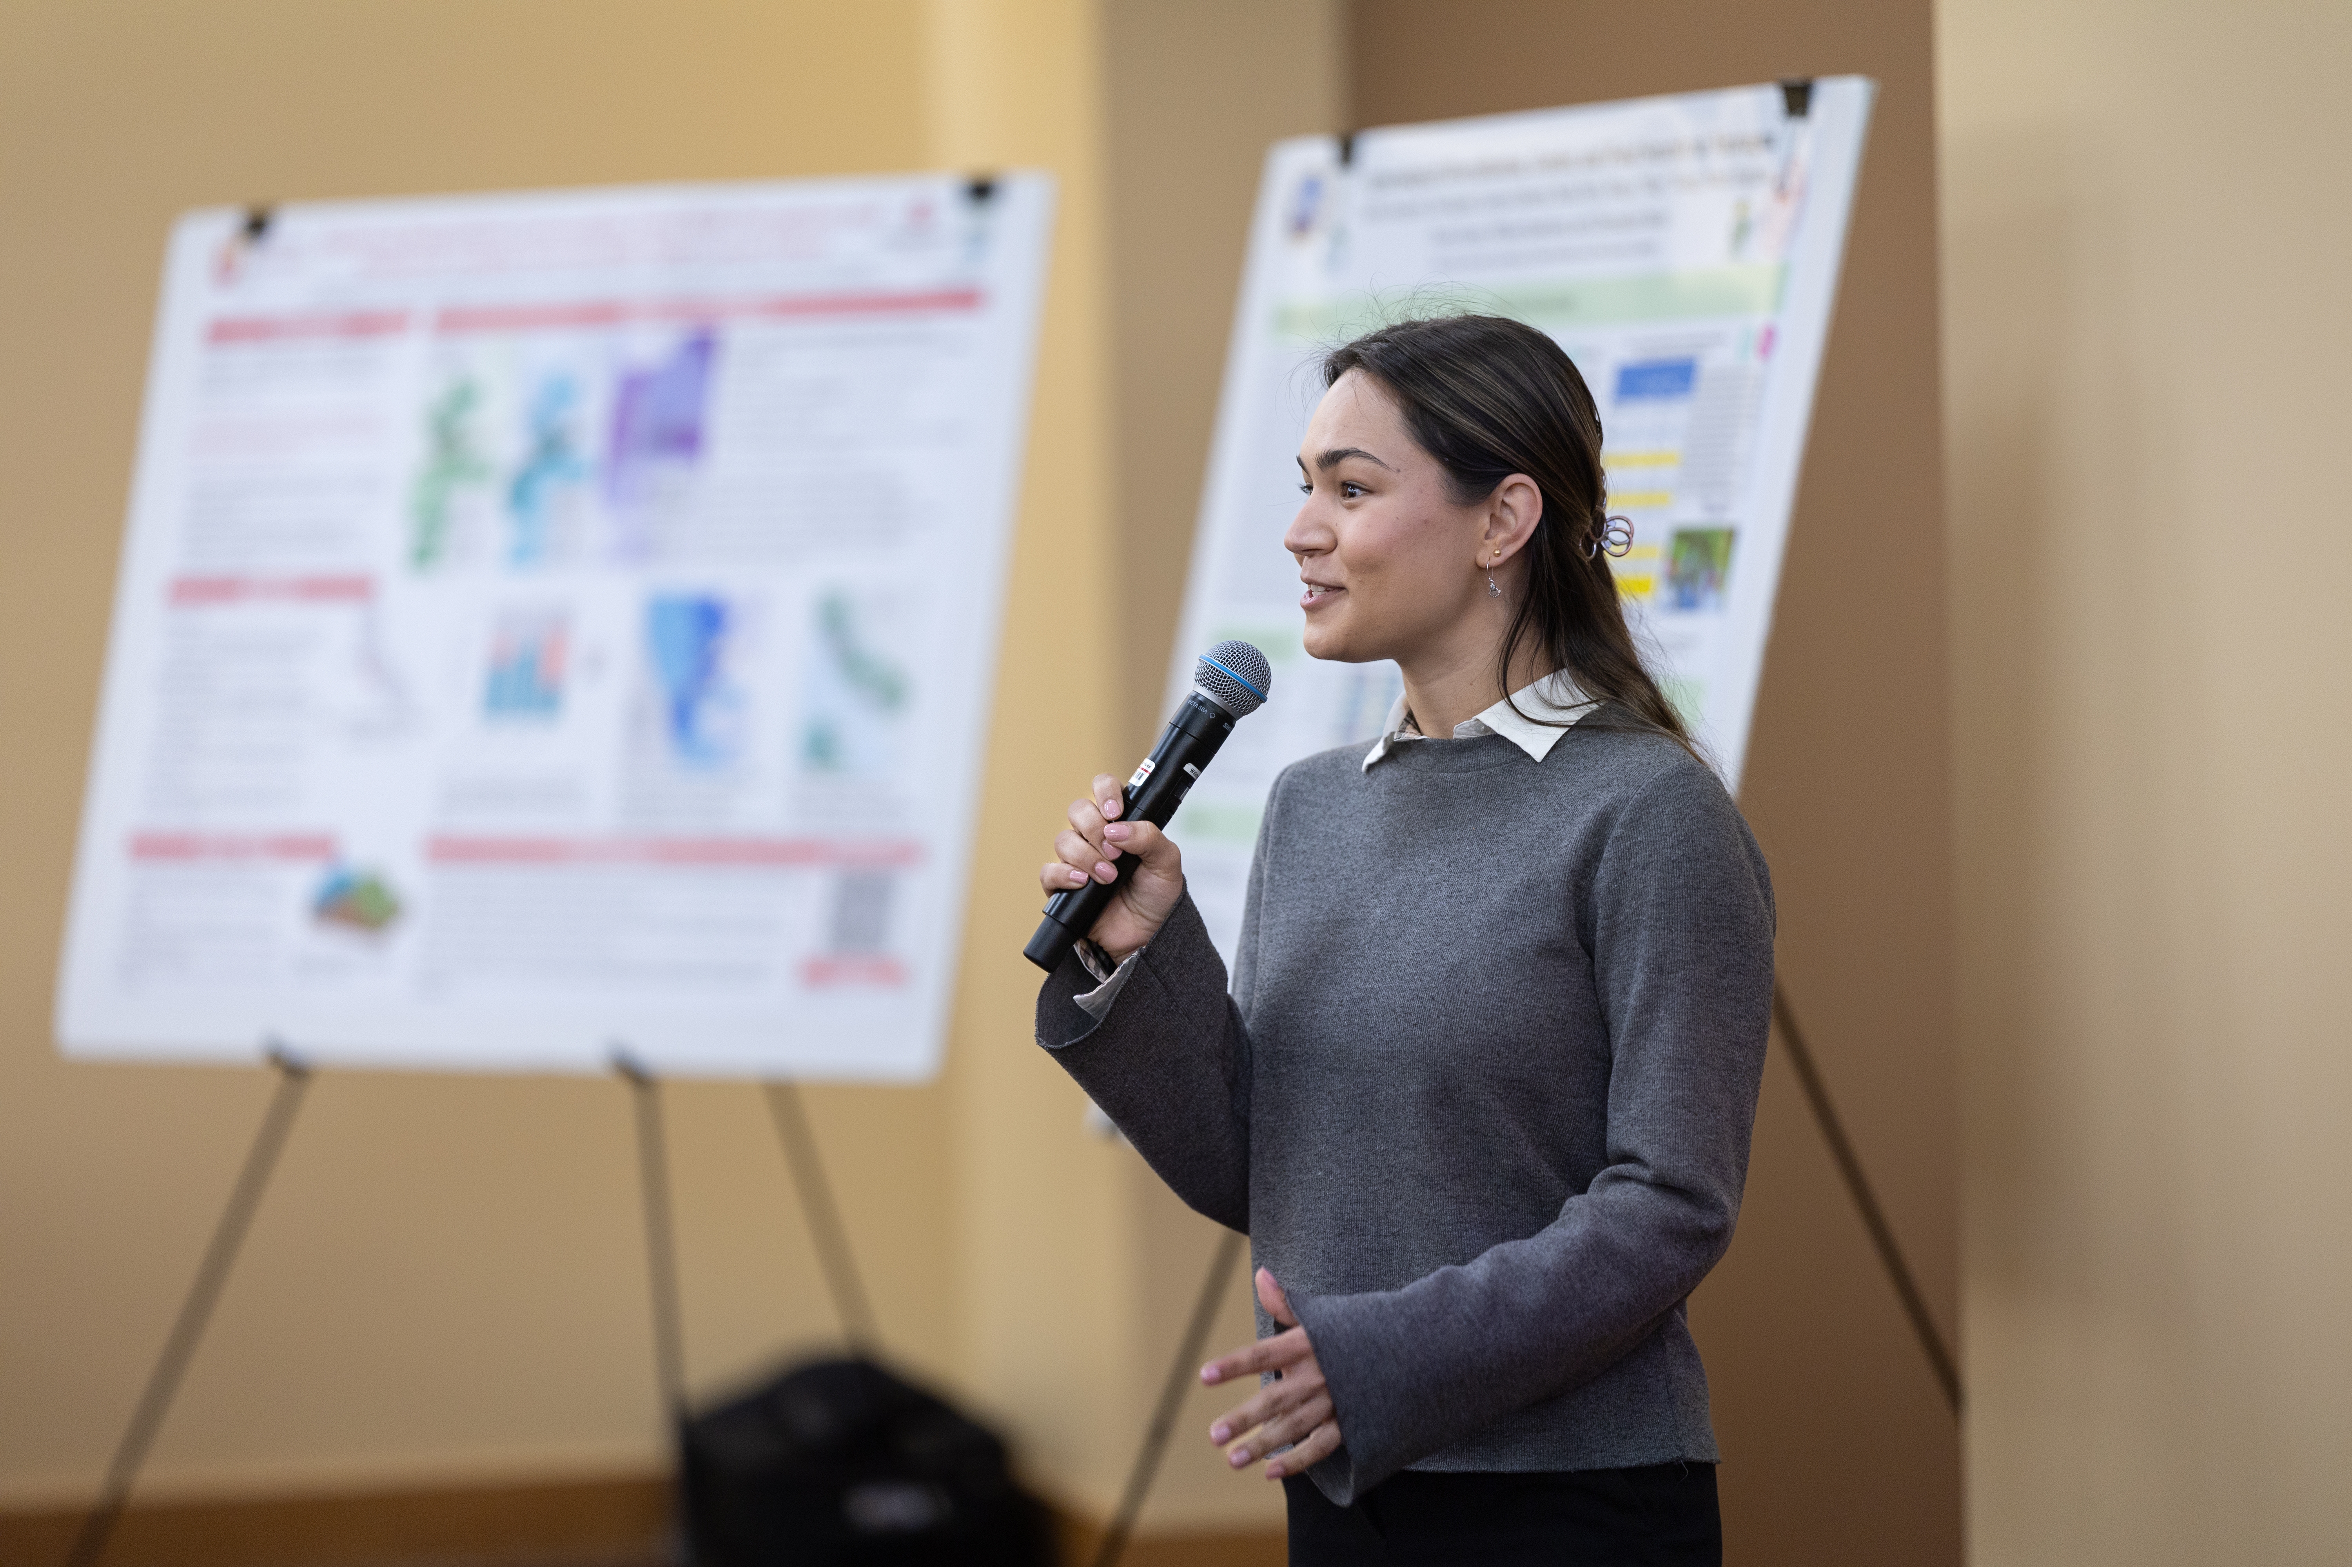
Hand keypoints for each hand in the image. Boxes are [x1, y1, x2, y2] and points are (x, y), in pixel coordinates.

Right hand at [1038, 773, 1184, 961]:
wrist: (1148, 934)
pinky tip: (1083, 883)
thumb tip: (1116, 829)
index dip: (1105, 791)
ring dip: (1086, 856)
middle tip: (1115, 853)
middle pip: (1078, 811)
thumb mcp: (1167, 862)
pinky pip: (1049, 872)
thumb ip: (1149, 837)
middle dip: (1095, 829)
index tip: (1115, 812)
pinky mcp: (1063, 887)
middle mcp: (1094, 836)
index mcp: (1119, 822)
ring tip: (1108, 877)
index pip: (1103, 787)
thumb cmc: (1156, 894)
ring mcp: (1076, 860)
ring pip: (1063, 840)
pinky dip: (1064, 874)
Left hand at [1200, 1268, 1341, 1480]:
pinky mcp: (1350, 1424)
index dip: (1234, 1365)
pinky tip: (1271, 1472)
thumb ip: (1286, 1303)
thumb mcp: (1322, 1314)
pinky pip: (1322, 1446)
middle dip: (1244, 1417)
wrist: (1409, 1349)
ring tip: (1232, 1459)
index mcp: (1308, 1345)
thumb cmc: (1355, 1330)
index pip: (1263, 1354)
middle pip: (1275, 1399)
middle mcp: (1318, 1375)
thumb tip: (1261, 1274)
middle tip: (1214, 1435)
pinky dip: (1298, 1461)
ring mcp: (1334, 1402)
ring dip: (1263, 1445)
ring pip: (1294, 1427)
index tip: (1205, 1376)